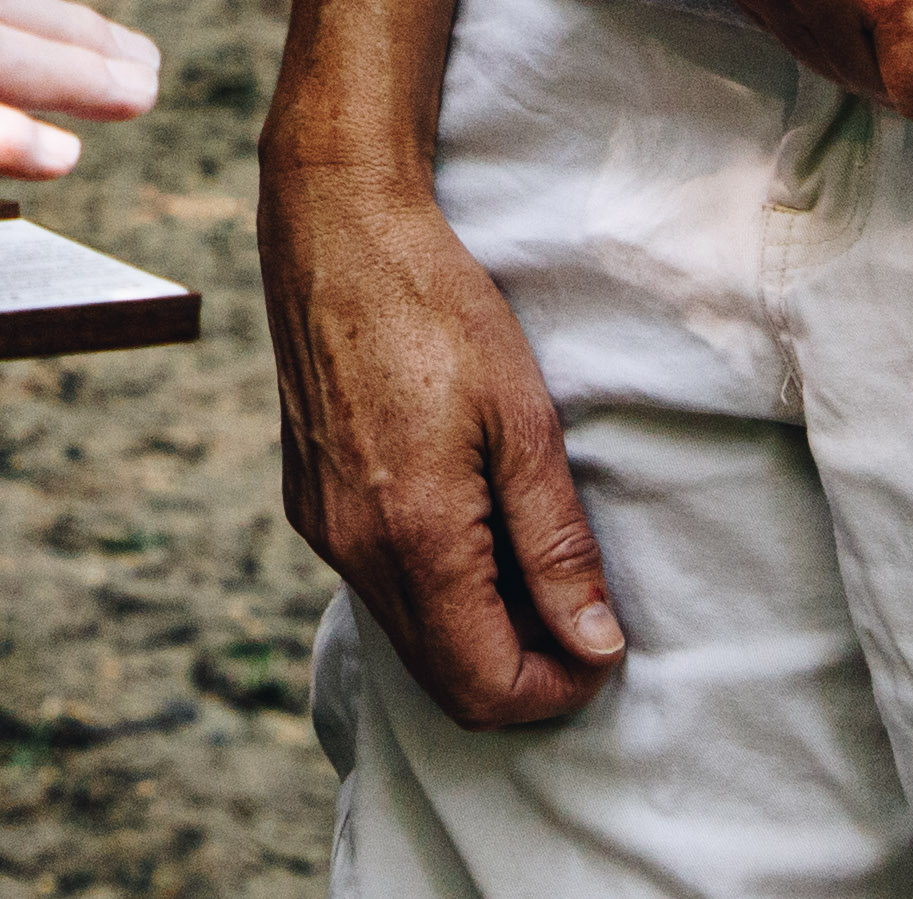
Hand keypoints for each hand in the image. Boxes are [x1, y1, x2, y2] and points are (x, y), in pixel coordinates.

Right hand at [264, 157, 618, 728]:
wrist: (336, 226)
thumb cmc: (437, 306)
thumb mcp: (524, 421)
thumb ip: (555, 544)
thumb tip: (595, 645)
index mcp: (412, 535)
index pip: (485, 687)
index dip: (558, 688)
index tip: (605, 642)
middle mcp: (352, 549)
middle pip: (445, 680)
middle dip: (522, 669)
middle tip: (580, 609)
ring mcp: (321, 528)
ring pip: (411, 637)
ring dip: (479, 630)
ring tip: (533, 553)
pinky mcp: (308, 502)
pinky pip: (379, 587)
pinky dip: (436, 589)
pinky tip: (474, 520)